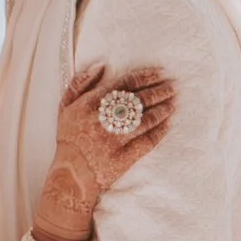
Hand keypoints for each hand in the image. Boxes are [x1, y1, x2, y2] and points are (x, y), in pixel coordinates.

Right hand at [40, 62, 176, 232]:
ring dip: (163, 108)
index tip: (160, 73)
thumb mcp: (66, 106)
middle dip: (160, 90)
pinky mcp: (123, 158)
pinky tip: (169, 123)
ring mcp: (114, 140)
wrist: (71, 174)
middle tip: (173, 86)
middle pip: (139, 99)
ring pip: (145, 119)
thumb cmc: (70, 138)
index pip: (125, 84)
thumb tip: (102, 66)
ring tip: (174, 101)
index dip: (146, 76)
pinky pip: (147, 141)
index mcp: (90, 104)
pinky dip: (160, 131)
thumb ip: (80, 82)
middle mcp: (103, 120)